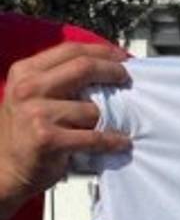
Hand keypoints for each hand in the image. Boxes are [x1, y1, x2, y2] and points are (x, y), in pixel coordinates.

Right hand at [0, 42, 130, 219]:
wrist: (4, 169)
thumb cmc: (24, 134)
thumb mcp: (32, 97)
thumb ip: (58, 82)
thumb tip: (104, 71)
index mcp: (25, 72)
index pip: (70, 50)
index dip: (101, 52)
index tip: (121, 57)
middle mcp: (28, 88)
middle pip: (83, 68)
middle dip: (112, 71)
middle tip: (128, 79)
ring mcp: (36, 113)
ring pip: (92, 108)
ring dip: (113, 116)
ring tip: (124, 120)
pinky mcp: (48, 139)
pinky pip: (93, 137)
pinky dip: (113, 140)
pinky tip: (122, 142)